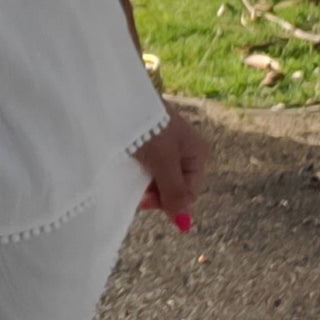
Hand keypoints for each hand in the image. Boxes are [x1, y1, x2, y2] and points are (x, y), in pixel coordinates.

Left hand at [134, 106, 208, 228]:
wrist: (123, 96)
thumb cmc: (148, 128)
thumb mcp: (163, 162)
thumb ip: (174, 192)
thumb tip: (184, 222)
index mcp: (197, 154)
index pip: (188, 193)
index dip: (167, 202)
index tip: (144, 201)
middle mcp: (186, 151)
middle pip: (174, 186)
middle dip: (156, 193)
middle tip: (136, 191)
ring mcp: (168, 146)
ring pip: (159, 177)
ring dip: (145, 182)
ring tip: (131, 174)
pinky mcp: (150, 141)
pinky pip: (148, 165)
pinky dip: (139, 169)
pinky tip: (130, 165)